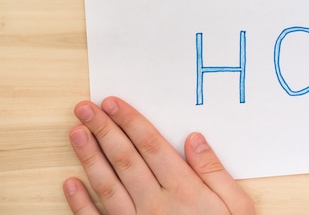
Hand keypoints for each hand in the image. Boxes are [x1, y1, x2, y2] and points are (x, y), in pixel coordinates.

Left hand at [63, 96, 254, 214]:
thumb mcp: (237, 207)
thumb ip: (215, 172)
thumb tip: (195, 139)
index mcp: (184, 190)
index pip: (151, 146)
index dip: (130, 122)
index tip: (113, 103)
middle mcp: (156, 204)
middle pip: (125, 159)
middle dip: (104, 130)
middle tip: (85, 109)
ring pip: (106, 185)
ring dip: (89, 157)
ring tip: (76, 133)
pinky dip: (80, 203)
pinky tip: (70, 183)